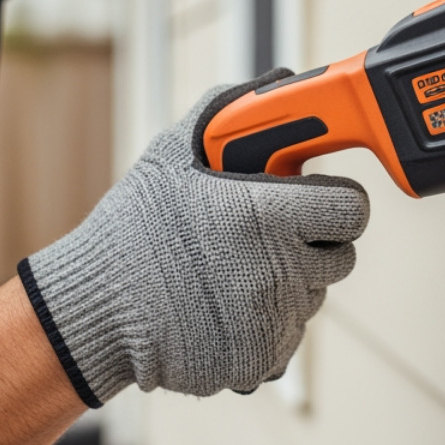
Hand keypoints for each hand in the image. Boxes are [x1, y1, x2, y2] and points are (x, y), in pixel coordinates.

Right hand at [18, 70, 369, 404]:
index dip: (338, 203)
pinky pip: (286, 338)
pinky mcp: (262, 362)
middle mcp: (282, 271)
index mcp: (269, 215)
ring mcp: (274, 322)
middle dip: (315, 244)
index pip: (352, 209)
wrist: (92, 312)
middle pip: (341, 257)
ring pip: (312, 299)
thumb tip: (277, 81)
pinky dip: (264, 327)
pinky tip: (222, 309)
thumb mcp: (172, 154)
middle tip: (269, 237)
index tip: (318, 201)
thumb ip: (229, 111)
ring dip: (287, 285)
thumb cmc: (131, 230)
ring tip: (230, 273)